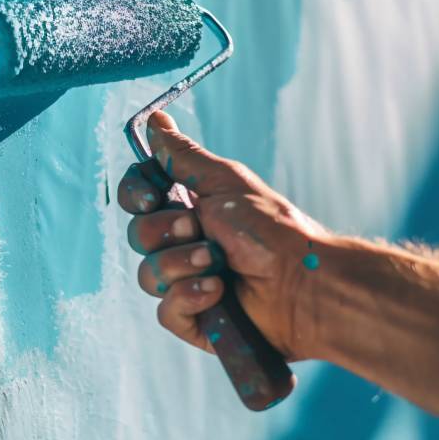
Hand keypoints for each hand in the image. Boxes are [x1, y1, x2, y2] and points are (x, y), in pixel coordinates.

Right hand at [118, 111, 328, 359]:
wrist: (302, 282)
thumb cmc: (271, 229)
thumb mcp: (225, 182)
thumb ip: (183, 157)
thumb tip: (155, 120)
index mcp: (188, 207)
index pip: (137, 197)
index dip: (136, 196)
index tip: (152, 197)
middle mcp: (182, 244)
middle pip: (137, 234)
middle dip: (167, 232)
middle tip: (201, 230)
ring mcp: (185, 282)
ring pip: (147, 274)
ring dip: (182, 264)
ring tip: (218, 264)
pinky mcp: (192, 319)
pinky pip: (165, 310)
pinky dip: (189, 297)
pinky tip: (217, 292)